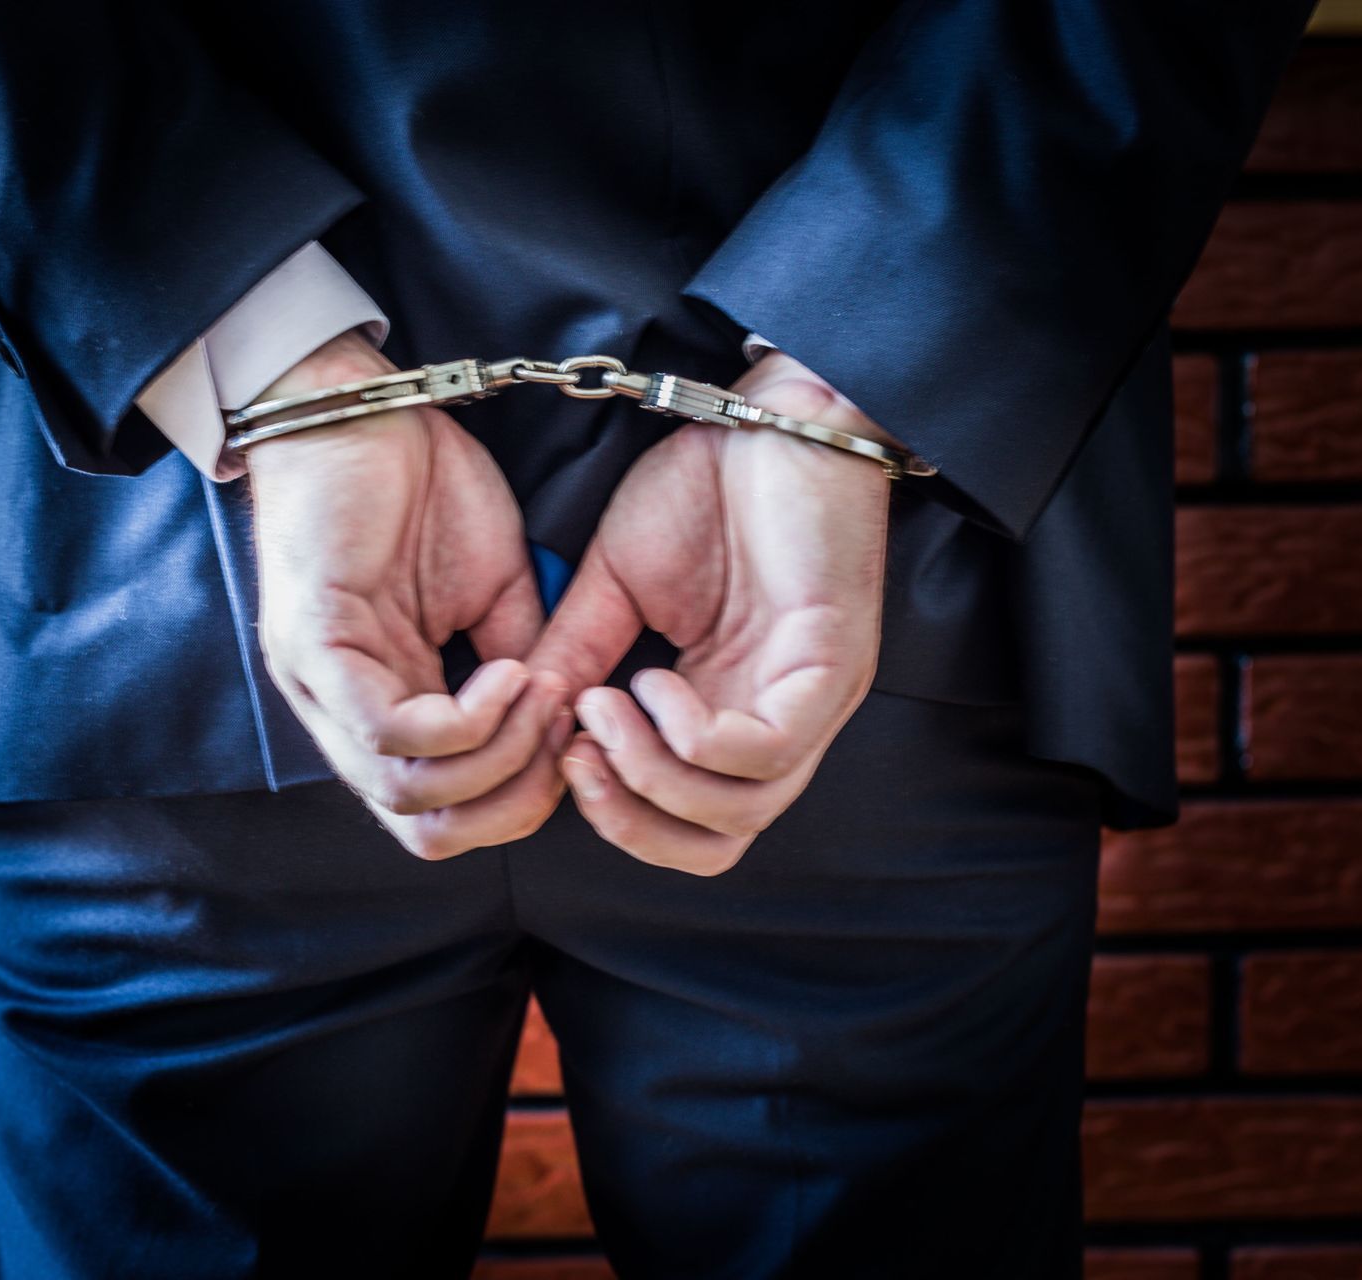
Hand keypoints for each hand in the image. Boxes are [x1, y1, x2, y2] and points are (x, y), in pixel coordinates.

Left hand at [247, 330, 570, 857]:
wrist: (363, 404)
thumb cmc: (423, 487)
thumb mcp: (501, 592)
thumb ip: (525, 662)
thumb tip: (564, 727)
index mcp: (385, 707)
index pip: (444, 813)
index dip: (522, 796)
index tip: (576, 734)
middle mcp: (342, 714)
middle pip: (424, 827)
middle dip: (514, 802)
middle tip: (563, 734)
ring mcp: (322, 685)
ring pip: (407, 792)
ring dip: (498, 757)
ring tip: (540, 690)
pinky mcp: (314, 644)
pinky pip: (389, 730)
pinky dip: (465, 719)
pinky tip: (508, 670)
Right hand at [531, 353, 892, 874]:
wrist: (766, 410)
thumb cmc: (704, 487)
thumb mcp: (616, 584)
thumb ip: (576, 653)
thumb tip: (529, 723)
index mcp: (729, 711)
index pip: (685, 823)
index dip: (614, 811)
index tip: (554, 747)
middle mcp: (776, 723)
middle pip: (718, 843)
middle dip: (630, 822)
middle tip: (573, 758)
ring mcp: (811, 701)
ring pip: (741, 811)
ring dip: (652, 777)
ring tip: (602, 707)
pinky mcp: (832, 665)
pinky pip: (766, 750)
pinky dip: (693, 736)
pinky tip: (652, 680)